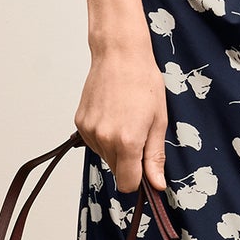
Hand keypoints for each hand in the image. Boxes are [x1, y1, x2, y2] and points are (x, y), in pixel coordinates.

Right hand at [74, 40, 168, 193]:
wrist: (119, 55)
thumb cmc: (143, 82)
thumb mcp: (159, 121)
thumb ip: (155, 157)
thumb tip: (157, 185)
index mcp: (127, 141)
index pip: (127, 184)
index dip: (138, 180)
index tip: (145, 169)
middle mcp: (104, 139)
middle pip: (116, 171)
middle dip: (129, 161)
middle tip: (139, 133)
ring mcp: (89, 131)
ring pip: (105, 156)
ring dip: (116, 148)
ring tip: (125, 119)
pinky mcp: (80, 123)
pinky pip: (94, 142)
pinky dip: (104, 136)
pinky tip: (113, 115)